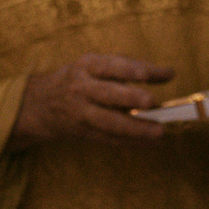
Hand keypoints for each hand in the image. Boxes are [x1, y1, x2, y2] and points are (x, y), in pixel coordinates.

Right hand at [9, 54, 171, 148]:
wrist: (39, 103)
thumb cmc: (82, 78)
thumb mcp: (98, 65)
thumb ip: (132, 67)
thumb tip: (169, 74)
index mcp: (87, 66)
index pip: (112, 66)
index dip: (135, 70)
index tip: (161, 74)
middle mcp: (81, 88)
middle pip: (106, 94)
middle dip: (129, 98)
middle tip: (152, 102)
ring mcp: (80, 112)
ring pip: (108, 122)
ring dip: (135, 128)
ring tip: (159, 132)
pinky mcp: (83, 131)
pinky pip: (108, 138)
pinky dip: (131, 142)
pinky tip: (151, 143)